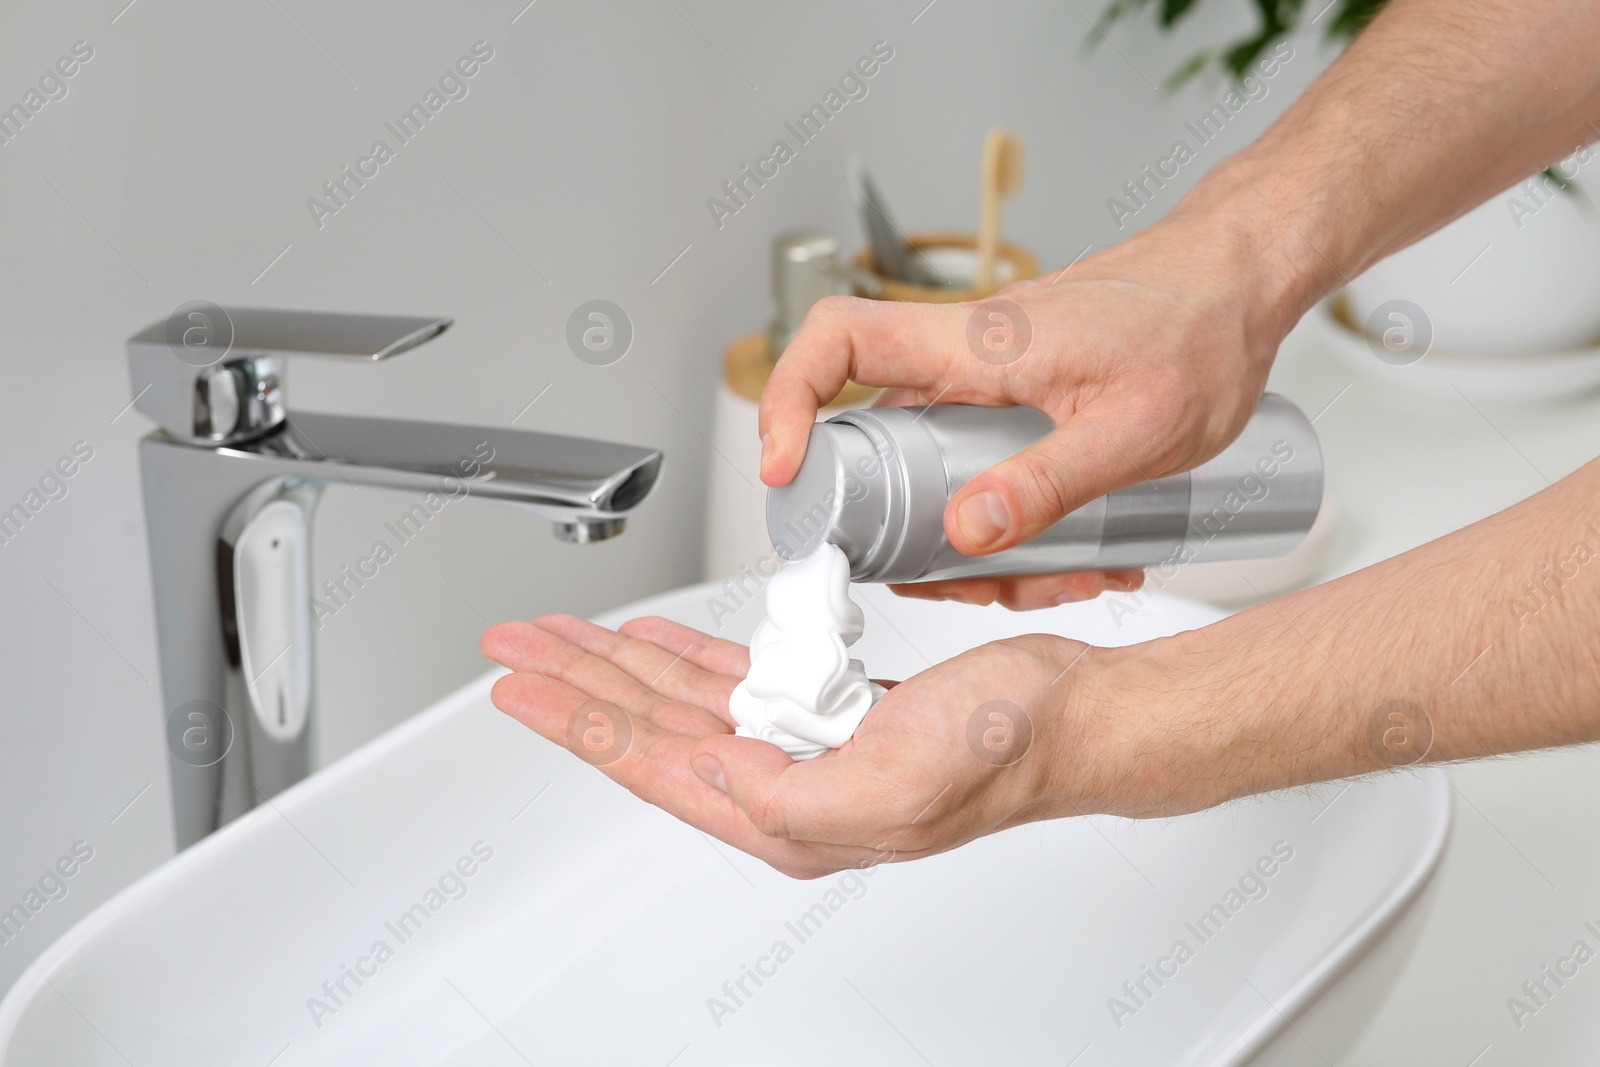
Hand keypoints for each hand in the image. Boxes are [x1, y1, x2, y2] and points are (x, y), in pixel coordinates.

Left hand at [481, 612, 1164, 878]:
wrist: (1070, 716)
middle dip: (576, 687)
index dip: (577, 722)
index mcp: (785, 817)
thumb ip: (790, 798)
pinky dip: (687, 657)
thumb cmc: (1006, 750)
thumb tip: (711, 771)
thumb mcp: (895, 785)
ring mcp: (804, 749)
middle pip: (648, 729)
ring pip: (682, 701)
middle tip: (516, 650)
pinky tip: (653, 645)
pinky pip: (736, 680)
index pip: (650, 764)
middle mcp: (783, 788)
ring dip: (619, 667)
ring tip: (562, 640)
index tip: (519, 686)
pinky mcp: (829, 712)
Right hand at [759, 204, 1304, 608]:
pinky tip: (1080, 552)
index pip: (837, 344)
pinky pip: (983, 470)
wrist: (1245, 278)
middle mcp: (967, 360)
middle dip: (905, 532)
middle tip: (957, 584)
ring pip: (937, 473)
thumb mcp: (1135, 430)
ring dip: (975, 541)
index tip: (785, 473)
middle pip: (878, 443)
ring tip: (1058, 575)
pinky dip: (1012, 520)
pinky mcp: (1020, 404)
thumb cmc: (1200, 327)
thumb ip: (1047, 485)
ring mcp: (991, 385)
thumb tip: (961, 535)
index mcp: (974, 345)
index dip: (786, 401)